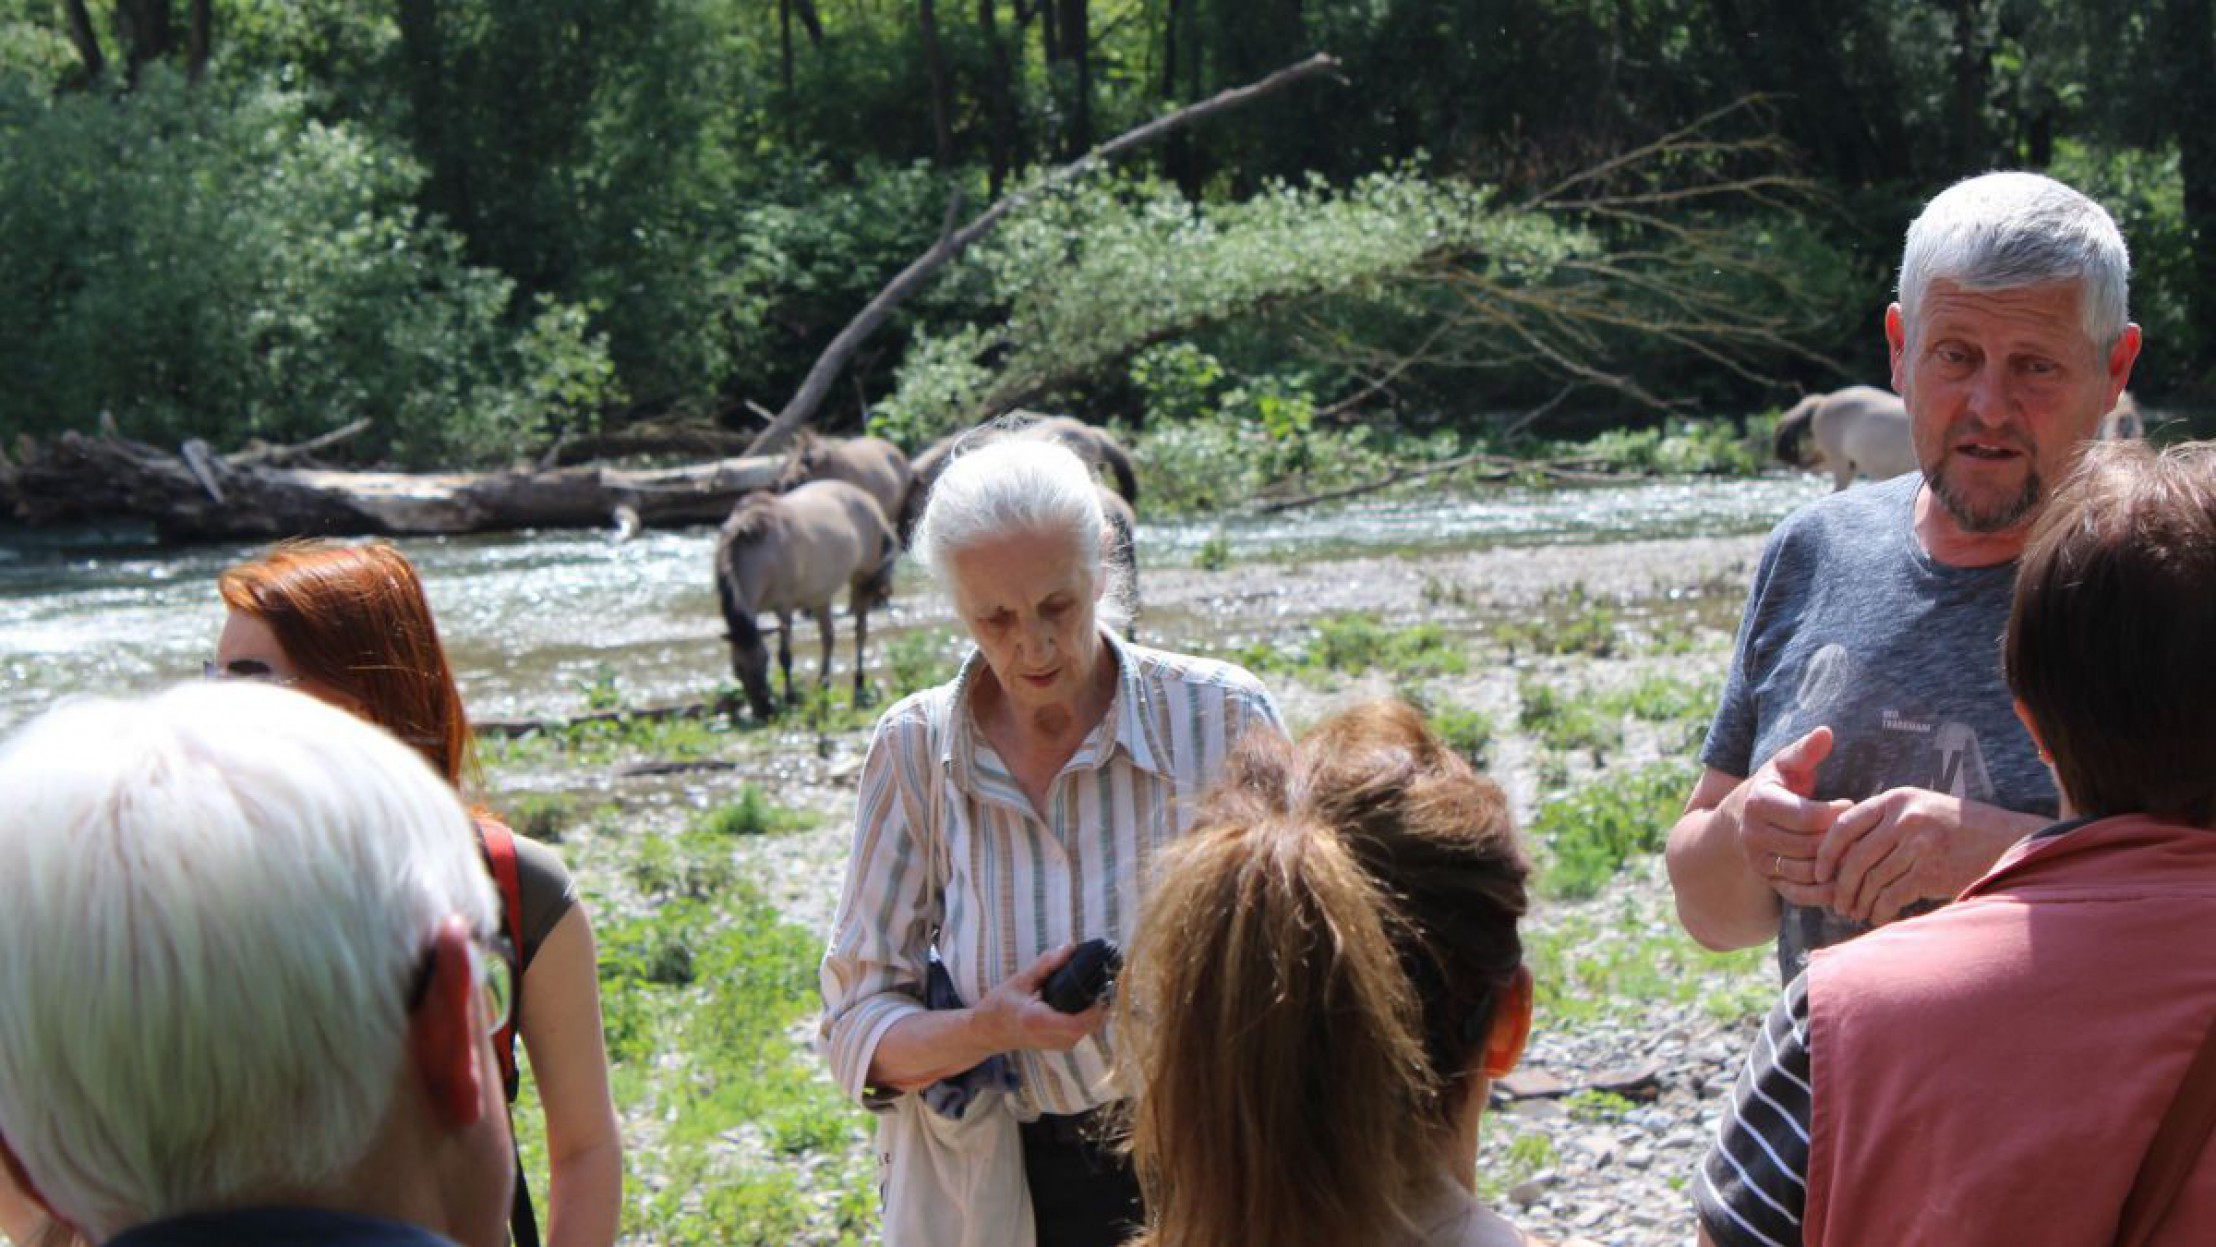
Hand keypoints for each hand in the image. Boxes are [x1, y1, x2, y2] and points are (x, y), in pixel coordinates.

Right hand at [973, 945, 1107, 1054]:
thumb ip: (1046, 964)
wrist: (989, 1032)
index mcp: (1038, 1021)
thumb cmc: (1000, 1005)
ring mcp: (1060, 1045)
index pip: (1079, 1022)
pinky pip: (1085, 1028)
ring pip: (1091, 1027)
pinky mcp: (1063, 1045)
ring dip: (1097, 1006)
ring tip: (1095, 982)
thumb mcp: (1019, 980)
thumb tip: (1071, 947)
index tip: (1101, 983)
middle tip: (1103, 975)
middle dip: (1101, 1001)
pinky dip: (1089, 1012)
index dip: (1096, 1006)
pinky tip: (1086, 995)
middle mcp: (1053, 1038)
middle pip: (1091, 1024)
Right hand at [1730, 727, 1850, 909]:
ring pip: (1808, 871)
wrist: (1738, 820)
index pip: (1808, 816)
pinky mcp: (1768, 880)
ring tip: (1858, 852)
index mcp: (1760, 804)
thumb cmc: (1772, 786)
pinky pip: (1800, 893)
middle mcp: (1754, 835)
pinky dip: (1824, 890)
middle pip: (1810, 845)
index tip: (1853, 803)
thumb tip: (1826, 732)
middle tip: (1864, 832)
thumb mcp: (1783, 765)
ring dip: (1836, 866)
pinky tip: (1844, 877)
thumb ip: (1805, 751)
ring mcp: (1760, 861)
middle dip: (1840, 840)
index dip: (1837, 812)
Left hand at [1817, 787, 1990, 924]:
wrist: (2010, 842)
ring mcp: (1918, 843)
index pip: (1844, 825)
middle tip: (1837, 904)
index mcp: (1897, 799)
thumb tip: (1842, 852)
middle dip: (1841, 886)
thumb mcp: (1922, 809)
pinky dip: (1880, 911)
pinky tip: (1879, 917)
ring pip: (1871, 880)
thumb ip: (1887, 821)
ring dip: (1859, 902)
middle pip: (1855, 857)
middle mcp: (1905, 818)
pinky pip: (1891, 896)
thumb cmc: (1960, 830)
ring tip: (1856, 913)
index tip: (1820, 872)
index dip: (1826, 852)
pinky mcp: (1931, 870)